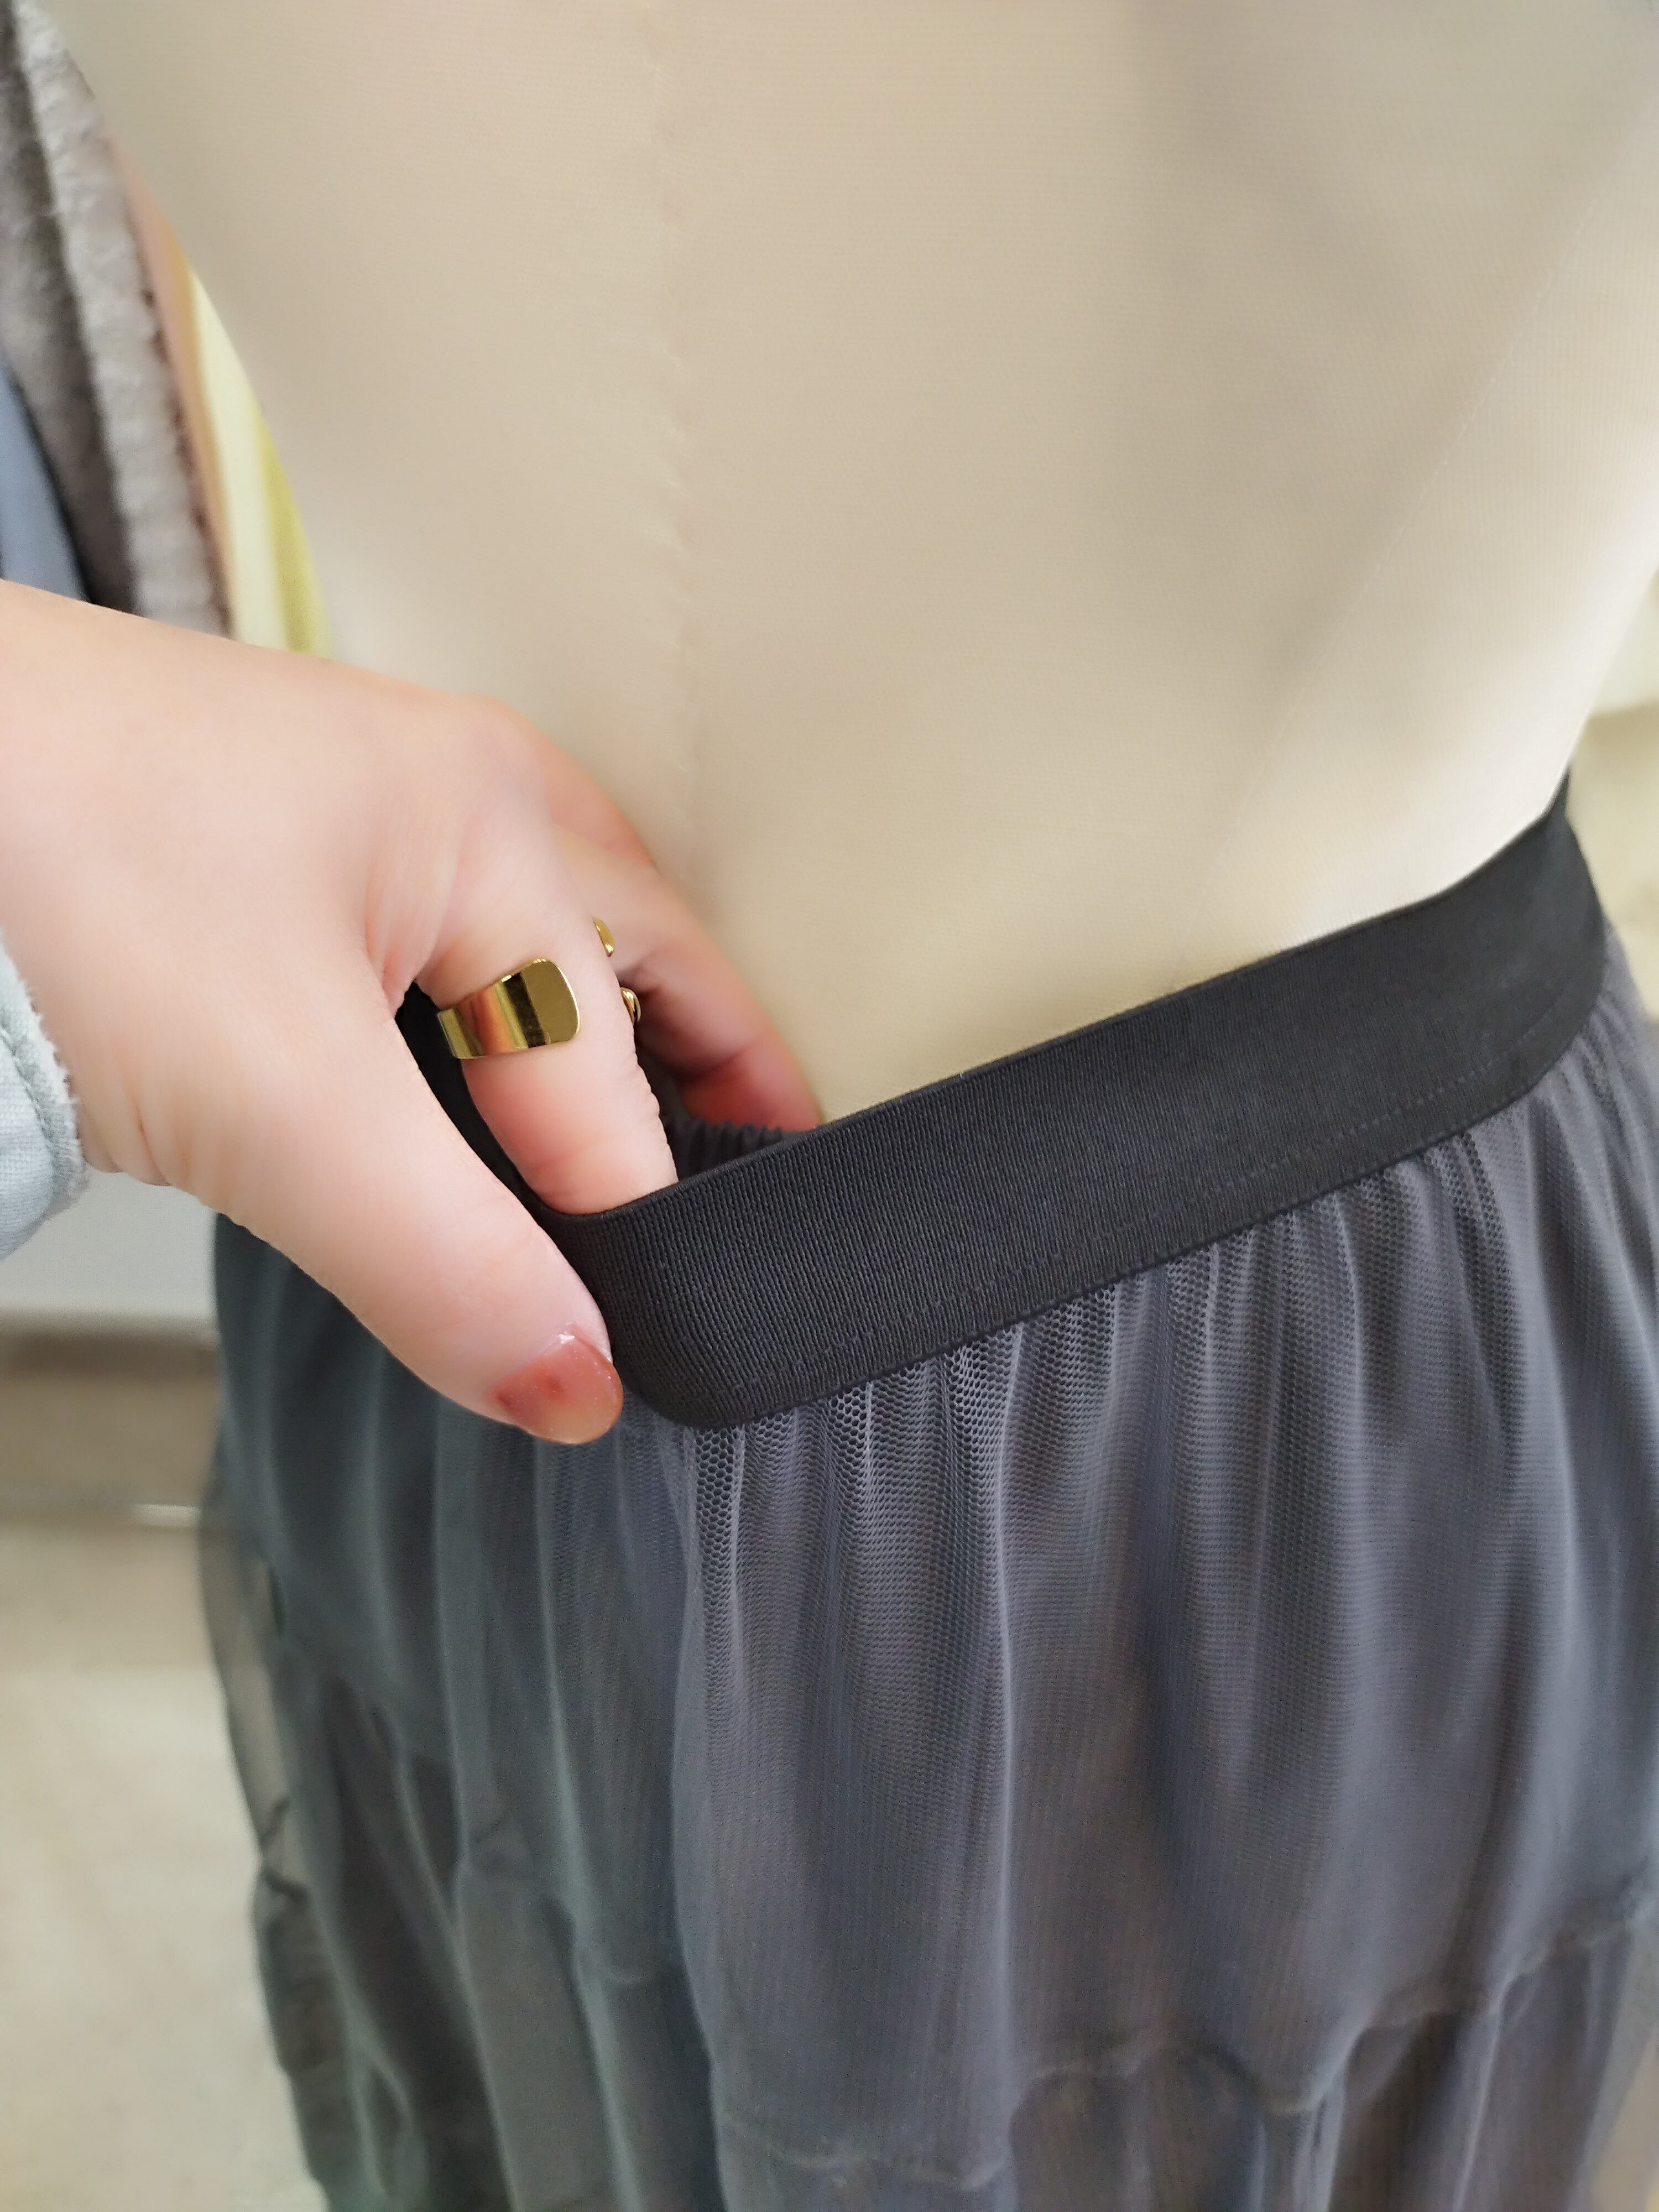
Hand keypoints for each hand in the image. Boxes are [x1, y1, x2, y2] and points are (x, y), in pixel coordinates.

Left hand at [0, 582, 819, 1439]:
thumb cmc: (46, 856)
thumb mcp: (275, 1096)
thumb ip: (443, 1257)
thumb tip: (578, 1385)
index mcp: (505, 827)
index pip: (618, 1084)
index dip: (640, 1233)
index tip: (640, 1361)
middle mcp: (466, 801)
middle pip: (645, 974)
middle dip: (705, 1091)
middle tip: (755, 1213)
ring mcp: (372, 814)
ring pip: (544, 963)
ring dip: (592, 1068)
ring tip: (628, 1187)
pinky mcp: (282, 853)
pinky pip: (442, 957)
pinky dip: (482, 1044)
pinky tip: (459, 1115)